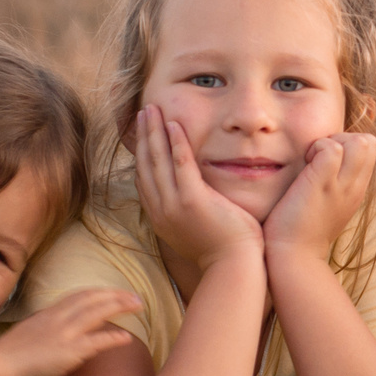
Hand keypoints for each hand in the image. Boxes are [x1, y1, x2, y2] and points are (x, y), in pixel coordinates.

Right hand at [0, 288, 142, 375]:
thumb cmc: (8, 354)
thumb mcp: (29, 330)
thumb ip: (45, 326)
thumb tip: (54, 329)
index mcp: (49, 312)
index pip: (80, 295)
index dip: (100, 292)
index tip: (113, 292)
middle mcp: (60, 318)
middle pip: (94, 298)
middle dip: (117, 295)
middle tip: (135, 296)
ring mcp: (66, 333)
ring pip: (99, 312)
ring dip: (121, 307)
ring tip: (138, 307)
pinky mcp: (70, 352)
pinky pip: (98, 341)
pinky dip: (114, 337)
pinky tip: (127, 338)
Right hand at [134, 105, 263, 270]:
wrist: (233, 266)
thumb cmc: (223, 251)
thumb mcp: (195, 231)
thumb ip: (188, 213)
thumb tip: (191, 201)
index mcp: (161, 218)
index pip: (144, 180)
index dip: (142, 154)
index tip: (143, 134)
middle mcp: (161, 211)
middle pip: (146, 165)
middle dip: (143, 137)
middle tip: (143, 113)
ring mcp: (174, 205)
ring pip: (158, 160)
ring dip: (153, 132)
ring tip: (151, 109)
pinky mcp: (192, 200)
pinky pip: (180, 163)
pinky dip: (175, 141)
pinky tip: (174, 123)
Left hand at [263, 131, 375, 256]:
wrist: (294, 256)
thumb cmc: (303, 229)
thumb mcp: (330, 205)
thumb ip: (335, 184)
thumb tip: (326, 163)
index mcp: (358, 190)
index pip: (369, 149)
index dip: (348, 145)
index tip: (325, 160)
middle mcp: (355, 186)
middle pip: (369, 141)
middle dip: (343, 138)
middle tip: (319, 157)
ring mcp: (341, 184)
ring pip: (359, 140)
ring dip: (332, 141)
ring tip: (312, 160)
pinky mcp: (323, 182)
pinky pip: (331, 147)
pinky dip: (316, 147)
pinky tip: (303, 164)